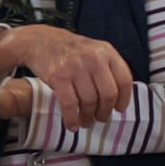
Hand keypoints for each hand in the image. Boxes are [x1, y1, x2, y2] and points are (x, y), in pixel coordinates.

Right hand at [3, 25, 134, 129]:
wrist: (40, 41)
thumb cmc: (70, 51)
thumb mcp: (95, 51)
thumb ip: (108, 68)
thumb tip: (118, 98)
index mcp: (107, 52)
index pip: (124, 79)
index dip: (124, 99)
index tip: (119, 109)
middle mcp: (94, 58)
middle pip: (108, 94)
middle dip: (105, 111)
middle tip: (101, 118)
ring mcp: (76, 67)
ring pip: (89, 101)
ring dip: (88, 117)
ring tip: (86, 122)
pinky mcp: (59, 77)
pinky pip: (70, 104)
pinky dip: (71, 118)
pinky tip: (72, 125)